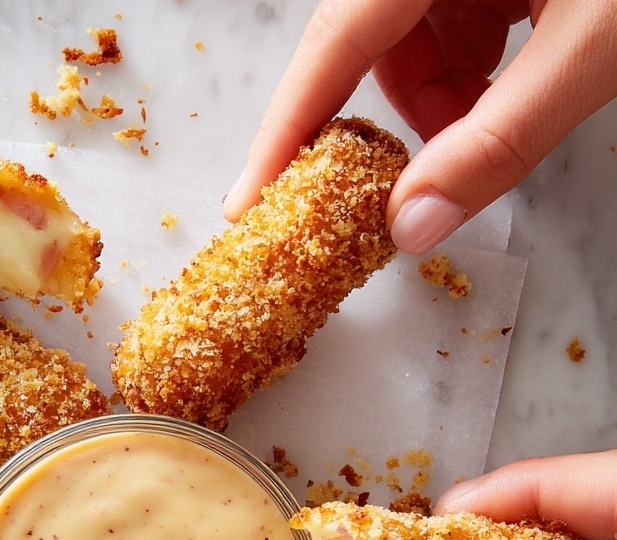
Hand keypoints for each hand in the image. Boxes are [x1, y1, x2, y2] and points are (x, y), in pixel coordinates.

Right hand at [224, 0, 616, 253]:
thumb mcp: (592, 47)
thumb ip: (498, 143)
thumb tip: (412, 228)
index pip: (331, 49)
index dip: (285, 132)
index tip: (247, 205)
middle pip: (370, 40)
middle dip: (402, 115)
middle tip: (428, 175)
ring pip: (417, 28)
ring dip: (449, 89)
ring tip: (507, 110)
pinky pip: (459, 4)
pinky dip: (482, 52)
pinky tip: (526, 62)